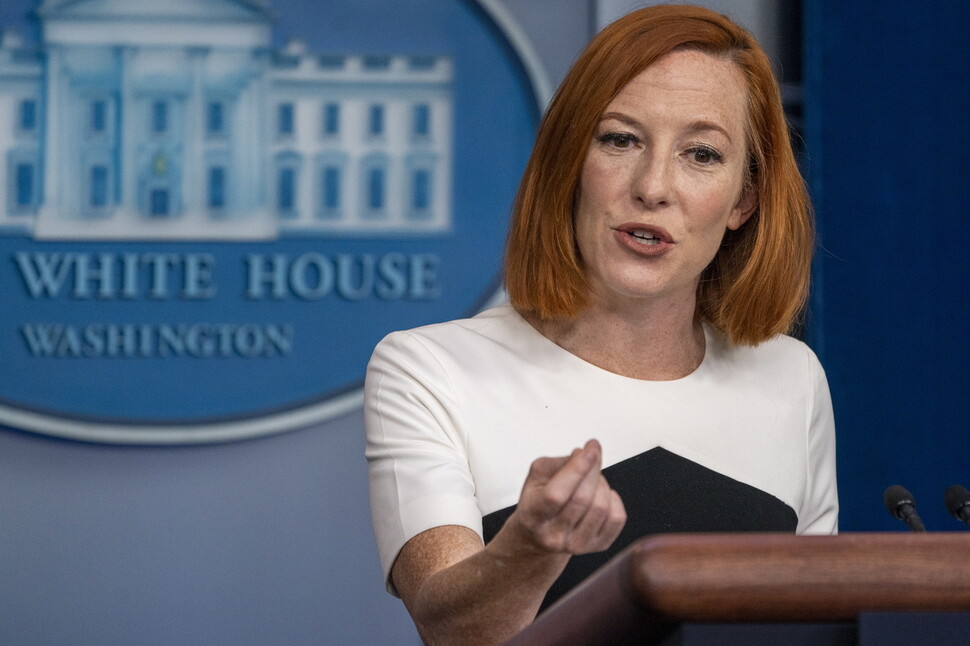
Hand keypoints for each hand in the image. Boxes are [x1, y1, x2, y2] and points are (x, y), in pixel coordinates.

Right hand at [507, 439, 625, 555]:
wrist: (540, 534)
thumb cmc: (538, 500)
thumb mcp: (537, 476)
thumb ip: (558, 463)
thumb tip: (584, 455)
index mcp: (533, 515)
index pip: (556, 494)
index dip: (576, 470)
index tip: (590, 450)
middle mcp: (553, 535)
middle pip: (582, 498)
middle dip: (592, 469)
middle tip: (592, 455)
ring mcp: (576, 544)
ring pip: (601, 507)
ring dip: (601, 484)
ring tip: (592, 478)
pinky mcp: (597, 547)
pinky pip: (617, 518)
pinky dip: (614, 499)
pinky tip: (602, 494)